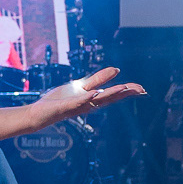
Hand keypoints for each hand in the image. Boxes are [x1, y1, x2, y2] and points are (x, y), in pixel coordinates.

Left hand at [30, 68, 144, 128]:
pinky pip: (77, 103)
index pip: (113, 94)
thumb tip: (117, 70)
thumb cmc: (60, 101)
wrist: (40, 112)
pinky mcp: (65, 107)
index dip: (127, 92)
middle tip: (140, 90)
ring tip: (124, 88)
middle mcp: (88, 104)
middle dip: (124, 93)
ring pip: (96, 101)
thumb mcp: (81, 86)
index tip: (142, 89)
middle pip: (109, 98)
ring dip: (110, 95)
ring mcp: (77, 106)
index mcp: (93, 99)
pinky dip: (86, 99)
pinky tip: (93, 94)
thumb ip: (98, 79)